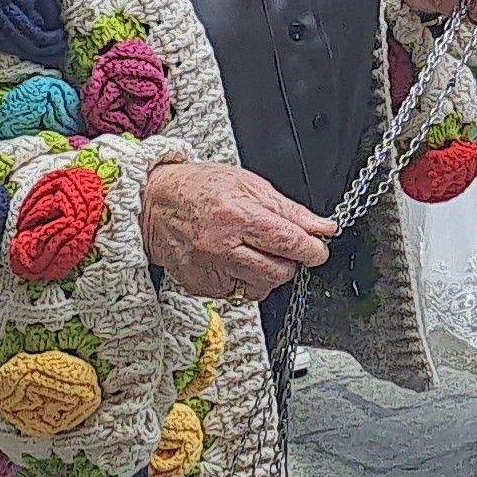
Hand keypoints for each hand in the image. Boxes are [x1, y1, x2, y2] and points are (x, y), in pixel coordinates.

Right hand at [139, 160, 333, 301]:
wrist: (155, 203)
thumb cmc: (201, 188)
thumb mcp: (250, 185)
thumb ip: (289, 210)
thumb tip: (322, 227)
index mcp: (238, 216)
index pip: (287, 242)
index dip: (311, 249)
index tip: (319, 250)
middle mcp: (222, 247)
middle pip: (277, 271)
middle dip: (291, 262)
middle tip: (285, 248)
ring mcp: (209, 270)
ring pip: (259, 287)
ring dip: (268, 273)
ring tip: (256, 252)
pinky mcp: (199, 286)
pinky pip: (235, 292)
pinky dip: (242, 279)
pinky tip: (233, 259)